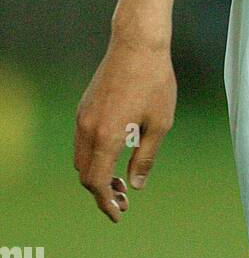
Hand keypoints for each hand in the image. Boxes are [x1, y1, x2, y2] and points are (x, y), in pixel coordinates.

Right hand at [74, 37, 176, 220]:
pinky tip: (115, 153)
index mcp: (106, 136)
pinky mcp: (85, 105)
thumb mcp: (159, 123)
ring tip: (121, 180)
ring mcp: (83, 115)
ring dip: (96, 172)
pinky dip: (93, 155)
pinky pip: (82, 140)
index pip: (97, 182)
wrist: (138, 43)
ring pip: (81, 157)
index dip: (106, 202)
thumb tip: (136, 185)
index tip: (118, 214)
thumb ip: (145, 158)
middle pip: (85, 173)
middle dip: (101, 191)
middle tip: (124, 198)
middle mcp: (88, 128)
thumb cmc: (154, 81)